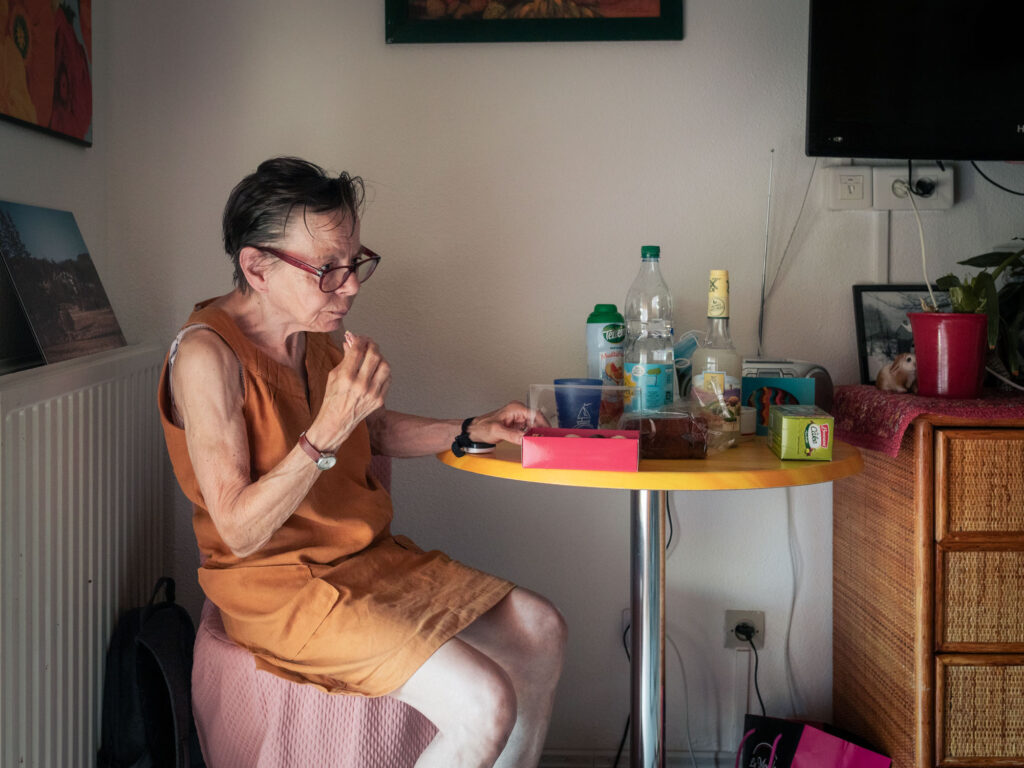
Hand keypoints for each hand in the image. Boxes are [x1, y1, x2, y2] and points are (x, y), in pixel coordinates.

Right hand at [314, 332, 390, 448]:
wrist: (336, 422)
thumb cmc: (332, 398)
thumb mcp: (334, 375)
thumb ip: (345, 357)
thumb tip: (351, 341)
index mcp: (346, 378)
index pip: (358, 350)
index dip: (360, 340)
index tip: (359, 338)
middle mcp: (360, 385)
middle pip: (374, 355)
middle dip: (372, 345)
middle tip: (368, 343)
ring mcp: (372, 393)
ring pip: (385, 366)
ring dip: (380, 357)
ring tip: (373, 356)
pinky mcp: (379, 400)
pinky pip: (387, 379)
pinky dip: (383, 371)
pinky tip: (376, 369)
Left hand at [467, 401, 543, 445]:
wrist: (474, 431)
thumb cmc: (482, 427)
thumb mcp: (497, 431)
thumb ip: (512, 435)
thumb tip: (525, 439)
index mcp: (515, 408)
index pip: (536, 414)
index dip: (544, 425)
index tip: (549, 434)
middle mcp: (518, 411)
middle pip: (537, 421)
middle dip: (542, 431)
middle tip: (546, 441)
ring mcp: (518, 418)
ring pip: (534, 426)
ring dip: (537, 435)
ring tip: (540, 443)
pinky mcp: (517, 426)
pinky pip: (528, 431)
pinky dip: (531, 437)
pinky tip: (532, 443)